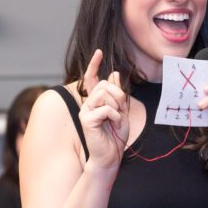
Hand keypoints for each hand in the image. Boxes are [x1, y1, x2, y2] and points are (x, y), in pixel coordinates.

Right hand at [79, 49, 128, 169]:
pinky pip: (106, 108)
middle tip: (121, 111)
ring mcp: (85, 111)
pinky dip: (115, 116)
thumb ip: (118, 94)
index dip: (94, 64)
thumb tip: (114, 73)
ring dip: (117, 106)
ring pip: (104, 95)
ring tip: (116, 119)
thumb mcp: (121, 111)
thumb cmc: (115, 136)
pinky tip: (114, 124)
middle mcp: (87, 104)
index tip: (99, 52)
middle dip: (118, 96)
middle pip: (104, 86)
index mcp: (95, 101)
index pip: (91, 79)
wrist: (110, 156)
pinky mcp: (86, 120)